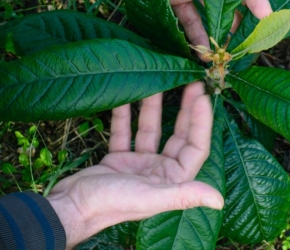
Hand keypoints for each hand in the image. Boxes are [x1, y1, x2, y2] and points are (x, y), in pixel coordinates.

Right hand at [46, 82, 222, 248]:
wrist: (70, 208)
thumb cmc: (111, 204)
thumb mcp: (150, 197)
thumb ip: (184, 196)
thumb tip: (219, 201)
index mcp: (172, 181)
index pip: (195, 147)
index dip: (201, 122)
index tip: (202, 96)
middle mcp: (159, 172)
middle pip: (178, 135)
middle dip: (185, 110)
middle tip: (191, 83)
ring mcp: (139, 165)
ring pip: (150, 130)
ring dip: (153, 108)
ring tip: (159, 82)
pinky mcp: (118, 159)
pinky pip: (125, 132)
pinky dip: (125, 115)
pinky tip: (125, 96)